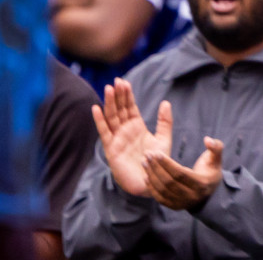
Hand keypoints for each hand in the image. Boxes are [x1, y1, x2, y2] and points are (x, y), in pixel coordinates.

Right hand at [91, 79, 172, 197]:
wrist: (151, 182)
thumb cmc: (156, 162)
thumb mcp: (163, 139)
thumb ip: (164, 122)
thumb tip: (165, 102)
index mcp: (136, 127)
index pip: (130, 107)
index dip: (127, 95)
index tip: (124, 82)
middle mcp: (125, 131)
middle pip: (119, 110)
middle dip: (118, 95)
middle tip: (116, 81)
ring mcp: (117, 139)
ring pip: (112, 118)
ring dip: (109, 103)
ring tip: (108, 89)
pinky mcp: (112, 150)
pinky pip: (105, 133)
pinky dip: (100, 121)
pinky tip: (96, 109)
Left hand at [145, 138, 223, 210]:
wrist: (210, 193)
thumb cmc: (211, 171)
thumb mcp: (216, 158)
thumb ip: (216, 147)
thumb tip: (207, 139)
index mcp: (201, 184)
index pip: (180, 174)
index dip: (167, 163)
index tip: (156, 152)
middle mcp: (191, 196)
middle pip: (169, 182)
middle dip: (156, 167)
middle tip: (147, 154)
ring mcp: (182, 203)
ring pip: (162, 190)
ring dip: (151, 176)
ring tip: (144, 162)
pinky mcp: (175, 206)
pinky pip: (160, 198)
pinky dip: (151, 187)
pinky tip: (146, 175)